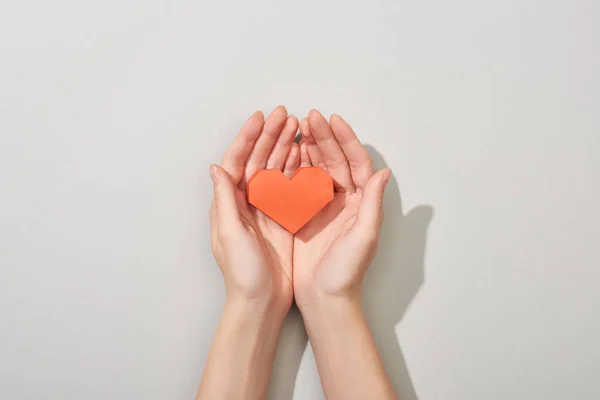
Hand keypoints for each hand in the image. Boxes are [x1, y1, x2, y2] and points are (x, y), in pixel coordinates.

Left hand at [209, 106, 299, 309]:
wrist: (261, 301)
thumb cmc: (242, 273)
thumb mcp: (230, 235)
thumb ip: (225, 200)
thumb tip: (216, 167)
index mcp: (229, 203)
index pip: (236, 161)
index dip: (247, 138)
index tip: (260, 117)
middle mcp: (245, 202)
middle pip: (257, 160)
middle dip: (270, 136)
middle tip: (286, 114)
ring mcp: (265, 209)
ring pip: (274, 169)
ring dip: (284, 147)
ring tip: (298, 126)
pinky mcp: (282, 218)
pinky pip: (290, 186)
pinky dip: (296, 168)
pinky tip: (305, 154)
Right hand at [293, 110, 390, 306]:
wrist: (324, 298)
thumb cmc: (347, 272)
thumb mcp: (364, 237)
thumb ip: (373, 204)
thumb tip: (384, 172)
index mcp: (362, 203)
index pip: (356, 163)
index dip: (346, 140)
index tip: (333, 120)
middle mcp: (345, 201)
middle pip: (335, 160)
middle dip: (324, 137)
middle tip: (309, 117)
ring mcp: (324, 206)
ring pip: (317, 168)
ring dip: (309, 147)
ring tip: (297, 127)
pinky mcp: (305, 214)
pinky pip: (300, 184)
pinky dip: (294, 167)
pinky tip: (286, 153)